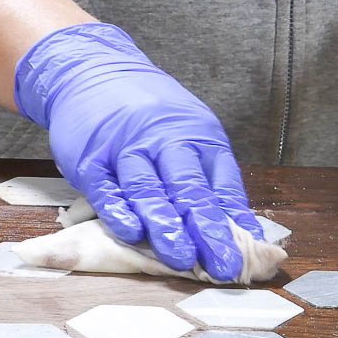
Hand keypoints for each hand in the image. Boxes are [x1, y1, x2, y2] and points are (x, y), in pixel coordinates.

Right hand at [13, 22, 261, 280]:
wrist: (91, 72)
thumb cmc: (144, 115)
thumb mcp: (187, 135)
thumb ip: (210, 180)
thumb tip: (242, 231)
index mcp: (196, 136)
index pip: (220, 183)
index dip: (233, 222)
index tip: (247, 257)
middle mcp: (163, 140)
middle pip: (188, 187)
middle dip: (206, 229)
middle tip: (220, 265)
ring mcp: (124, 148)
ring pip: (148, 188)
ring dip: (165, 225)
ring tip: (181, 259)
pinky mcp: (90, 159)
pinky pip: (106, 189)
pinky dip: (119, 211)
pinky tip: (132, 233)